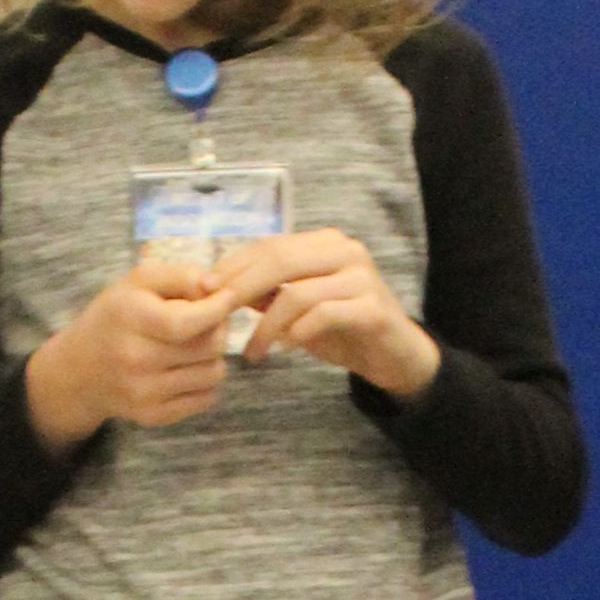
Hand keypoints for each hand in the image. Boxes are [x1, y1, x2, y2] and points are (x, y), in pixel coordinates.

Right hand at [26, 265, 235, 448]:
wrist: (79, 369)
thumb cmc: (116, 316)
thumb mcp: (138, 281)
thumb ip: (180, 275)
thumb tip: (217, 287)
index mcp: (129, 318)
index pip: (188, 321)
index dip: (217, 310)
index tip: (227, 299)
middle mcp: (134, 359)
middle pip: (209, 347)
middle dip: (219, 329)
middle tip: (210, 321)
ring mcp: (143, 392)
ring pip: (213, 374)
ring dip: (214, 357)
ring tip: (196, 345)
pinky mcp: (152, 416)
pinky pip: (205, 399)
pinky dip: (205, 382)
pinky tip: (187, 368)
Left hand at [212, 226, 438, 399]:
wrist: (394, 355)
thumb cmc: (343, 330)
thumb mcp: (298, 308)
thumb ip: (267, 293)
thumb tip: (219, 286)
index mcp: (324, 243)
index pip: (269, 246)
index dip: (233, 266)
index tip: (204, 290)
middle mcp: (344, 251)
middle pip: (279, 261)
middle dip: (240, 288)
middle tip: (216, 315)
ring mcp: (362, 277)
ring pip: (298, 293)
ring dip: (267, 326)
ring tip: (252, 352)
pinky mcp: (373, 307)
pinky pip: (323, 316)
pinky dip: (298, 333)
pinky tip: (286, 349)